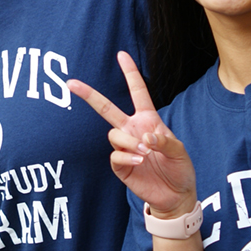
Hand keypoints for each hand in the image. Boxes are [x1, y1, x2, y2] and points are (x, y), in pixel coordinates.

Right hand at [67, 52, 196, 218]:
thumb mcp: (180, 151)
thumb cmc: (180, 169)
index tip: (121, 54)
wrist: (176, 196)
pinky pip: (114, 155)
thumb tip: (145, 138)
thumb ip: (164, 140)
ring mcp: (124, 147)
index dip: (130, 73)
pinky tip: (139, 160)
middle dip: (88, 94)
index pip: (137, 92)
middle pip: (106, 108)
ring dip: (128, 141)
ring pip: (113, 134)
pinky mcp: (120, 165)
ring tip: (145, 152)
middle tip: (70, 83)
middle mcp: (132, 129)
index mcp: (148, 119)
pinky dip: (126, 155)